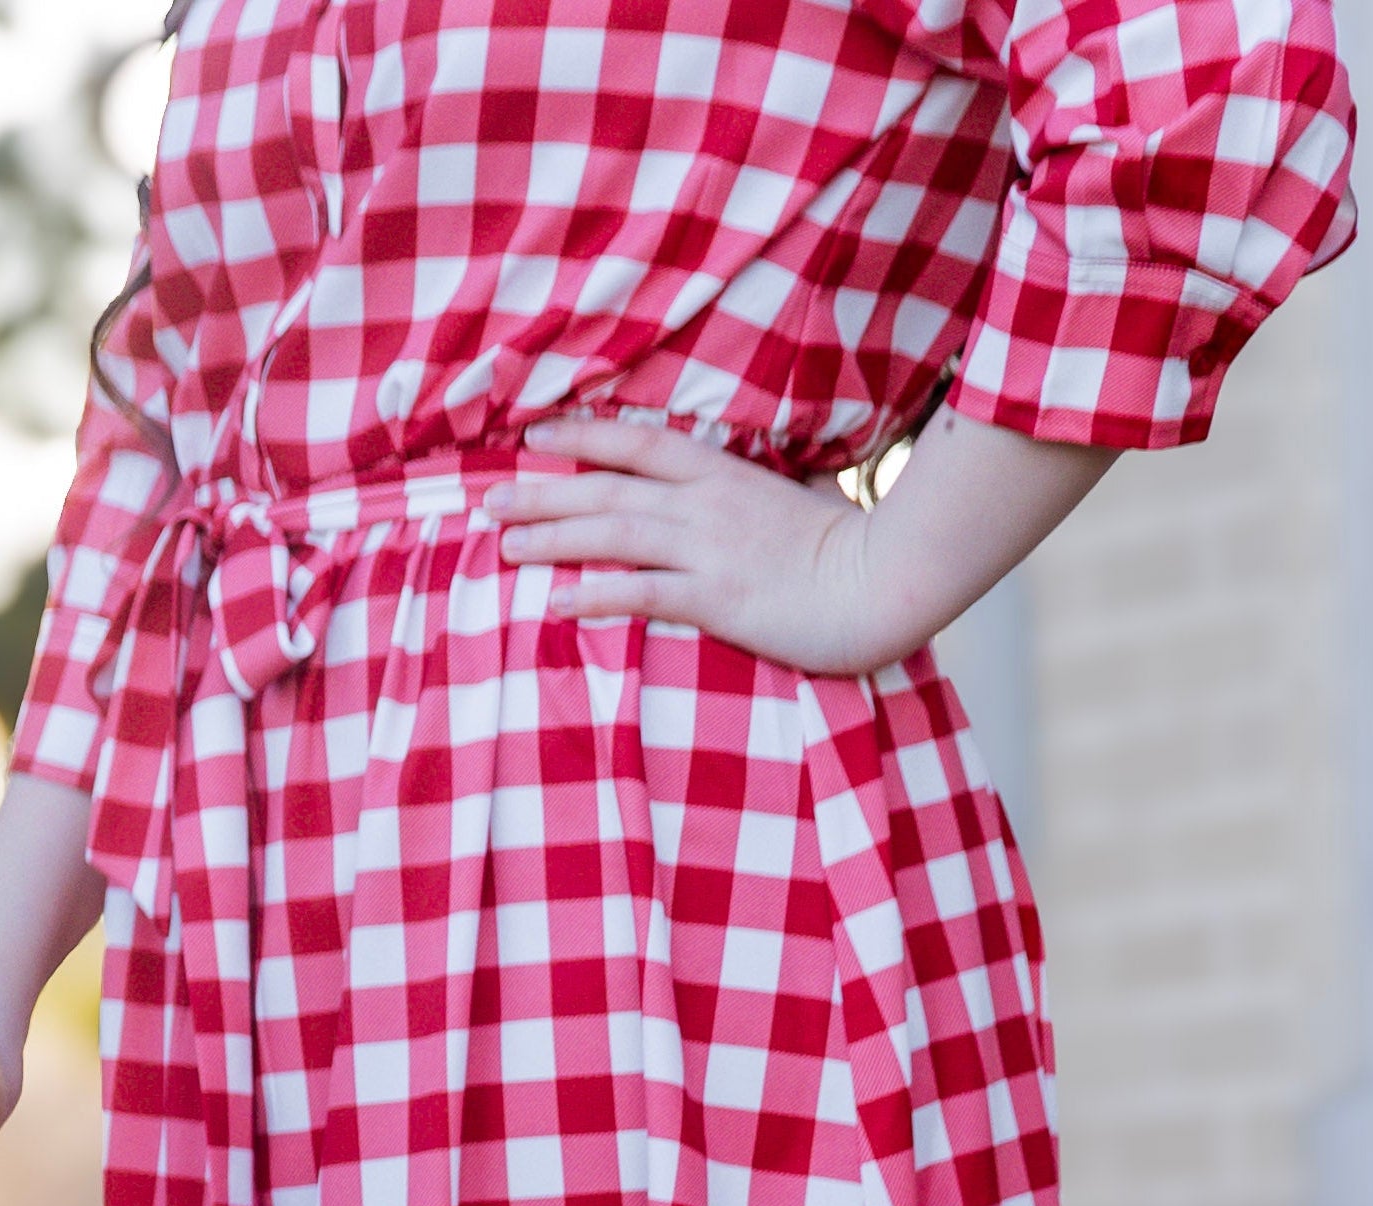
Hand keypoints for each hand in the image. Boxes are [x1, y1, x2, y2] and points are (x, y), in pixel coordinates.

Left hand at [491, 417, 907, 678]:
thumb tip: (750, 487)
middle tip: (488, 497)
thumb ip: (760, 490)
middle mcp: (707, 505)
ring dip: (555, 537)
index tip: (532, 437)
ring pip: (615, 534)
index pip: (639, 444)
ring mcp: (710, 550)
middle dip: (545, 491)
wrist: (885, 582)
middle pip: (610, 488)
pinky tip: (556, 600)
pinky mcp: (718, 598)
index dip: (583, 436)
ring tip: (504, 543)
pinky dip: (597, 594)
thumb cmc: (847, 547)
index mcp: (724, 475)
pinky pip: (644, 593)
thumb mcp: (800, 498)